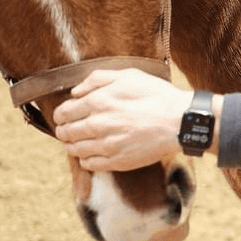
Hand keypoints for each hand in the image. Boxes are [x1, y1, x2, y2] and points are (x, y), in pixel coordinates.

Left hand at [53, 68, 190, 171]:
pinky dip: (85, 159)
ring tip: (75, 142)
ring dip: (71, 146)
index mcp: (98, 101)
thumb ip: (98, 79)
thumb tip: (75, 91)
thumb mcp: (129, 75)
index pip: (64, 112)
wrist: (179, 120)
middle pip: (66, 132)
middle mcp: (98, 124)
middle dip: (63, 130)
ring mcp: (106, 145)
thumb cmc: (156, 95)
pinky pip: (89, 164)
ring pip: (74, 150)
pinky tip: (91, 153)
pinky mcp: (117, 161)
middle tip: (67, 130)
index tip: (64, 115)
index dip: (61, 114)